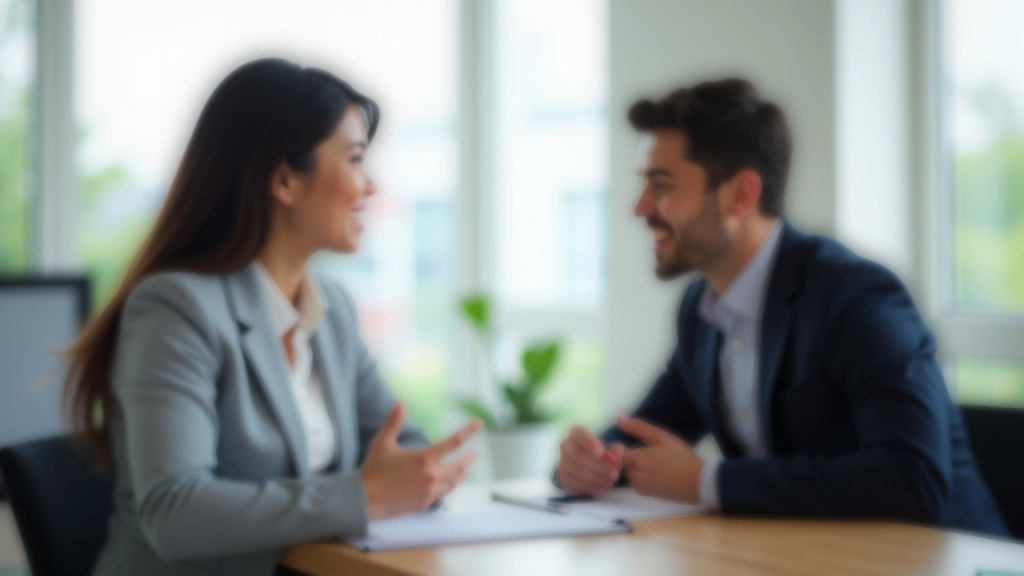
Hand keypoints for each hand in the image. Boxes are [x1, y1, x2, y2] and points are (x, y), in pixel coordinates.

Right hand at [360, 402, 480, 519]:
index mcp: (425, 458)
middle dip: (469, 458)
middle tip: (474, 453)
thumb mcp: (383, 443)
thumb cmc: (374, 470)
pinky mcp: (425, 504)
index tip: (479, 424)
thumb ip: (393, 422)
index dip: (469, 431)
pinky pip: (443, 494)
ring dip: (462, 475)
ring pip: (454, 482)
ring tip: (465, 470)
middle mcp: (432, 475)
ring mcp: (430, 492)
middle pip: (460, 466)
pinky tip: (448, 484)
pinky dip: (449, 487)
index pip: (454, 442)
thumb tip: (399, 403)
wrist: (366, 500)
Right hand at [556, 425, 627, 494]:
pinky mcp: (564, 479)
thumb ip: (617, 452)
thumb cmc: (604, 454)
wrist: (591, 466)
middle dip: (597, 465)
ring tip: (611, 481)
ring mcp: (562, 463)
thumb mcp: (614, 449)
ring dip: (595, 477)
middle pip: (577, 455)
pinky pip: (575, 483)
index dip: (589, 442)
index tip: (601, 452)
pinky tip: (602, 487)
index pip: (579, 433)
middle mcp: (566, 446)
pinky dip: (590, 486)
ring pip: (576, 471)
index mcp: (577, 433)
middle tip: (614, 473)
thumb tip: (616, 459)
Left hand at [617, 415, 703, 502]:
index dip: (627, 447)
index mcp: (635, 459)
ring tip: (658, 464)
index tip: (643, 446)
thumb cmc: (680, 456)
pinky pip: (637, 482)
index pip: (618, 451)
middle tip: (654, 454)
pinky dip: (643, 477)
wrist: (697, 481)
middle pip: (624, 462)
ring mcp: (638, 486)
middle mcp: (632, 475)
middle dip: (634, 457)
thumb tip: (618, 418)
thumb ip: (638, 427)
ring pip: (630, 472)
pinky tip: (658, 474)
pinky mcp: (645, 495)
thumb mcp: (660, 437)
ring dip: (638, 467)